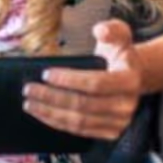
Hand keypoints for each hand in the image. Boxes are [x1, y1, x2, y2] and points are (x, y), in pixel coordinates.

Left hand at [24, 19, 145, 138]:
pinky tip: (41, 113)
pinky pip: (79, 130)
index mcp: (130, 80)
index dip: (69, 80)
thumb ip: (111, 29)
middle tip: (29, 89)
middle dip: (52, 98)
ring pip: (79, 121)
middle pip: (83, 105)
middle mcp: (127, 105)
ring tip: (30, 103)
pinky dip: (57, 123)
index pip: (95, 83)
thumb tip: (100, 30)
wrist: (133, 76)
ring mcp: (119, 122)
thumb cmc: (120, 54)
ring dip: (50, 113)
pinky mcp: (109, 133)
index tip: (46, 74)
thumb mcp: (119, 34)